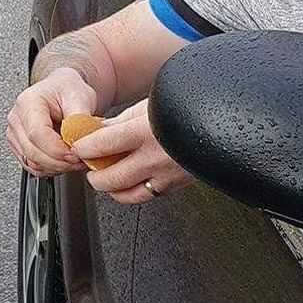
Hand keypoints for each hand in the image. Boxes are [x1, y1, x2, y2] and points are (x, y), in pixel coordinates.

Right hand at [6, 67, 98, 176]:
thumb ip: (79, 121)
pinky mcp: (18, 146)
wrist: (61, 90)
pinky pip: (32, 166)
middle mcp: (16, 118)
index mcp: (28, 102)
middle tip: (81, 160)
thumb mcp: (81, 98)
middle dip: (60, 162)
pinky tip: (64, 160)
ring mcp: (15, 134)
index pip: (37, 134)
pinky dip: (50, 168)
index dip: (58, 150)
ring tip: (75, 160)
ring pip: (32, 163)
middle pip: (33, 152)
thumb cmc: (67, 90)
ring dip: (56, 167)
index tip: (76, 154)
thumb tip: (79, 143)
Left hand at [69, 98, 191, 204]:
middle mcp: (155, 158)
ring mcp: (167, 176)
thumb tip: (94, 130)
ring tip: (107, 176)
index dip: (83, 148)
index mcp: (145, 132)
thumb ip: (120, 122)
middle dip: (93, 174)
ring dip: (112, 188)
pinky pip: (147, 195)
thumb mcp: (149, 106)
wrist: (224, 119)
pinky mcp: (177, 186)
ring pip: (126, 196)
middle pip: (108, 178)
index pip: (100, 146)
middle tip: (90, 165)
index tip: (78, 145)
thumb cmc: (186, 107)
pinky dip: (134, 191)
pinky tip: (131, 179)